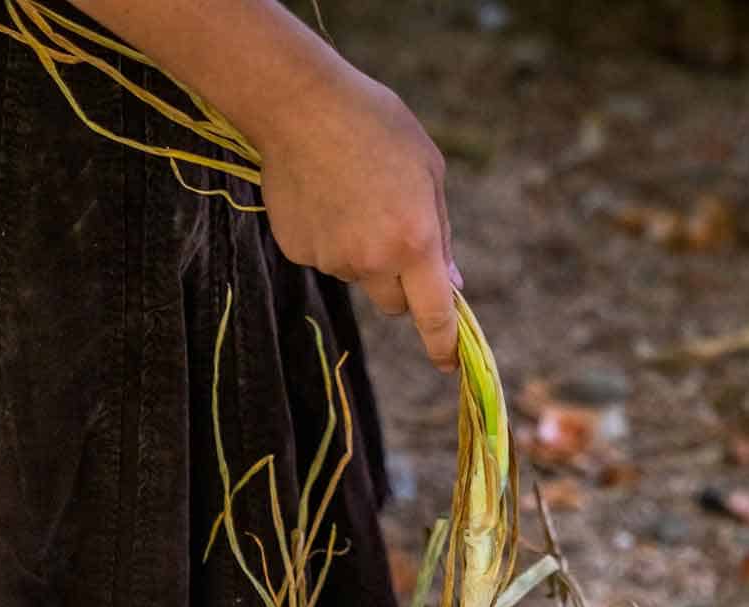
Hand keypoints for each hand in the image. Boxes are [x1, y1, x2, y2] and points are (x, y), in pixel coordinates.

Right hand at [257, 51, 460, 370]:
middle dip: (400, 284)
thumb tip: (450, 284)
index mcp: (414, 242)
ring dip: (360, 250)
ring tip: (349, 192)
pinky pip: (324, 257)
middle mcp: (373, 260)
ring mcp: (332, 259)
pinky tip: (322, 193)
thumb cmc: (374, 124)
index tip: (448, 363)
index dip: (444, 345)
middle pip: (394, 305)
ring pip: (357, 276)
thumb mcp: (428, 169)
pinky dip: (327, 236)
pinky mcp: (299, 251)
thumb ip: (441, 233)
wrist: (299, 102)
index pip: (434, 315)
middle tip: (390, 230)